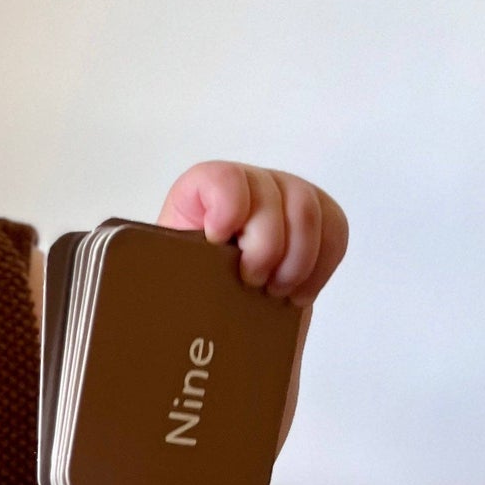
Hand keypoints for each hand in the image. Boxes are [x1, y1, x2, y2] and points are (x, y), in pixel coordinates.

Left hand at [157, 162, 347, 306]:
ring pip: (307, 209)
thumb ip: (167, 270)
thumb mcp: (169, 276)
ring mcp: (284, 196)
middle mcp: (246, 185)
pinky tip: (299, 294)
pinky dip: (321, 266)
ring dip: (296, 259)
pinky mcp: (316, 217)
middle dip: (266, 245)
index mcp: (200, 192)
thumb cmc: (187, 289)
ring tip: (276, 292)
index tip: (217, 240)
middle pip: (272, 193)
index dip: (227, 205)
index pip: (220, 176)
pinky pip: (335, 228)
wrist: (216, 307)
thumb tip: (149, 296)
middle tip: (252, 282)